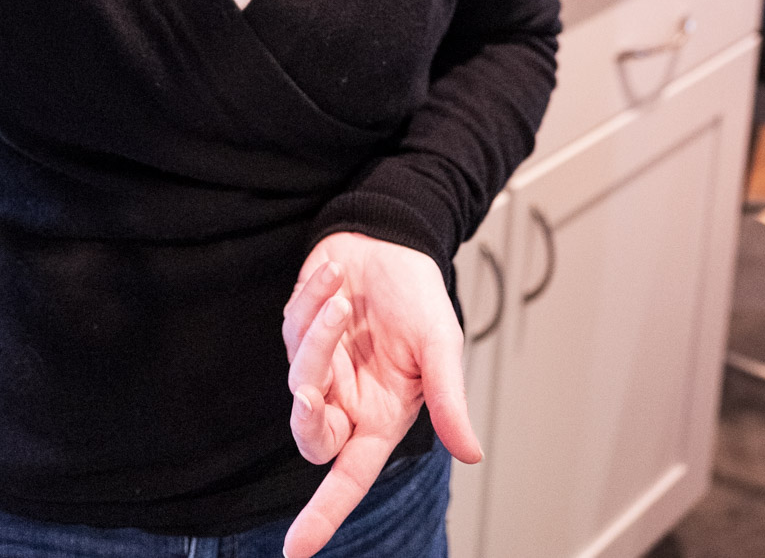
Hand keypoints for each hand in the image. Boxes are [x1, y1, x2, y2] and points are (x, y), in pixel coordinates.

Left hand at [280, 232, 480, 557]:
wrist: (389, 238)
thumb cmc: (419, 295)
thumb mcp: (441, 345)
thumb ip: (450, 400)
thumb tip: (471, 453)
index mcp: (382, 416)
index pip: (350, 476)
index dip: (323, 514)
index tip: (296, 549)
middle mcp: (348, 399)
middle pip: (312, 437)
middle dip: (310, 415)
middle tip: (314, 389)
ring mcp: (321, 367)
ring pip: (300, 375)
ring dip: (321, 333)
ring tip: (346, 297)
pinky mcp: (298, 333)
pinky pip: (293, 329)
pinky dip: (314, 299)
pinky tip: (335, 278)